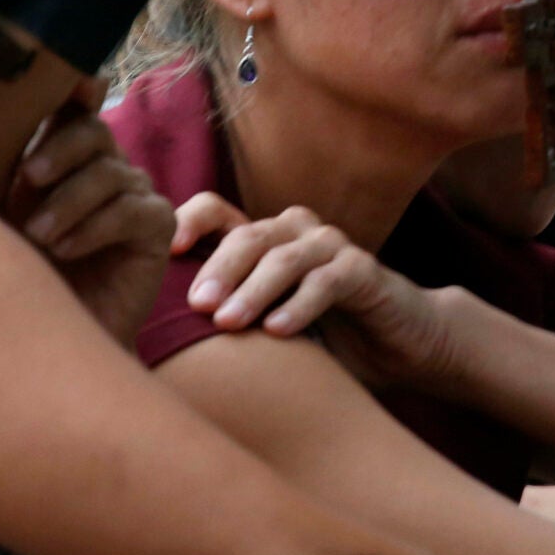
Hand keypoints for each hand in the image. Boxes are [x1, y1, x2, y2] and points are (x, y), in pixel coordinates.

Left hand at [2, 93, 177, 344]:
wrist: (47, 341)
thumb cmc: (14, 275)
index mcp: (65, 155)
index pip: (73, 107)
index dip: (71, 87)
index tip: (61, 83)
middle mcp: (105, 166)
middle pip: (91, 131)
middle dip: (58, 150)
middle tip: (26, 180)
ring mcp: (136, 194)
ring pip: (108, 172)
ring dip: (68, 202)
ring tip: (38, 237)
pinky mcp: (158, 227)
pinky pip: (131, 210)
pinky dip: (93, 227)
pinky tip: (65, 250)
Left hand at [181, 203, 467, 390]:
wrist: (401, 343)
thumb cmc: (323, 336)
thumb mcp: (265, 325)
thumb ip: (224, 318)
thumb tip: (153, 340)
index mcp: (264, 238)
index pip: (216, 211)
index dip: (189, 222)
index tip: (167, 255)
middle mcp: (295, 232)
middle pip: (248, 235)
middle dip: (218, 270)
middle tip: (196, 306)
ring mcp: (331, 246)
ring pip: (285, 257)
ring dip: (253, 290)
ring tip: (229, 323)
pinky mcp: (363, 271)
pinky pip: (327, 281)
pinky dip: (300, 305)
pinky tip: (278, 332)